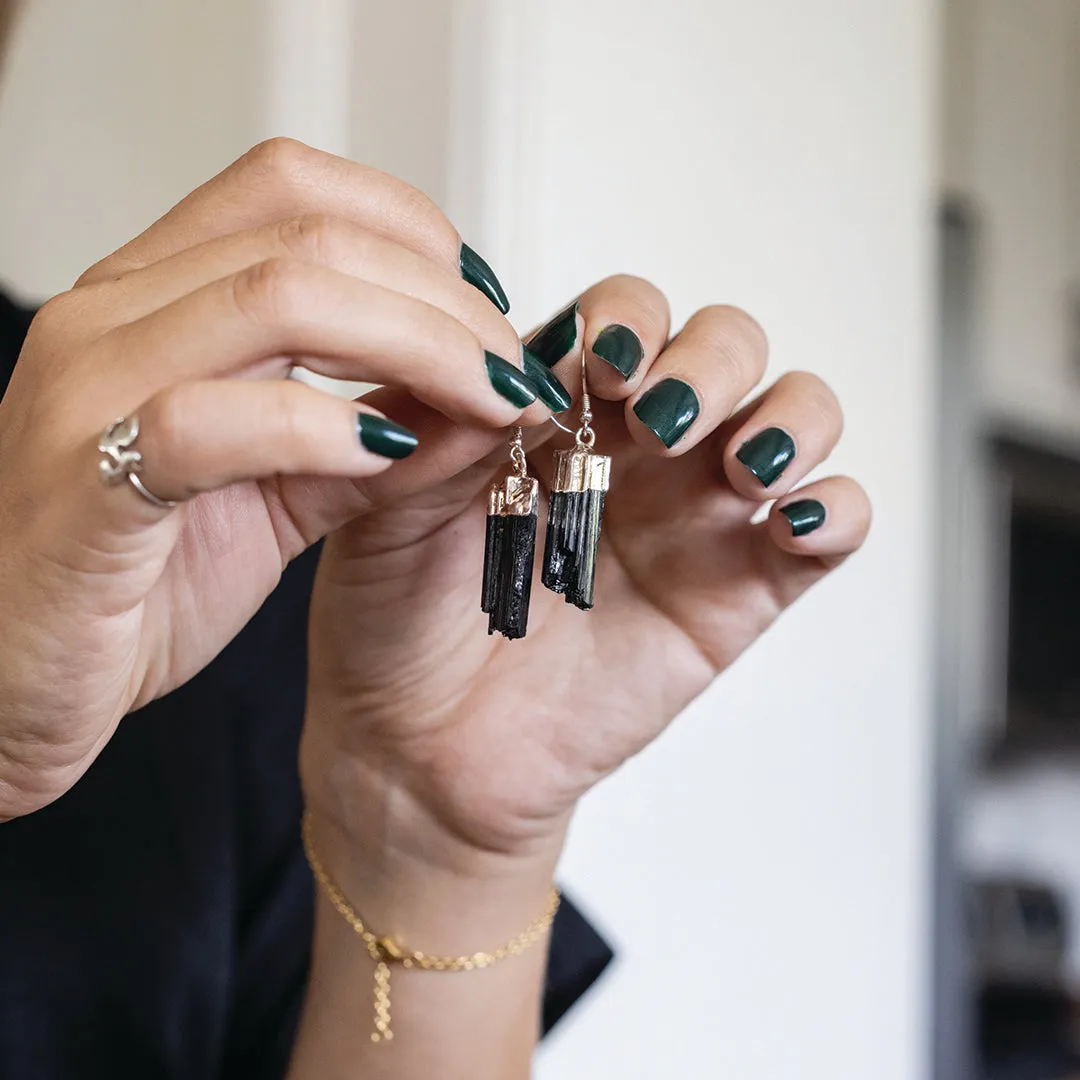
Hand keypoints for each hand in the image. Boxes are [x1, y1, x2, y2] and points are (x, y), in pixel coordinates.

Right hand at [0, 139, 557, 819]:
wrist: (14, 679)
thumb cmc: (138, 581)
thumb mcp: (280, 494)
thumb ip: (372, 441)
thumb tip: (483, 400)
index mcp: (154, 299)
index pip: (294, 189)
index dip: (413, 229)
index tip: (485, 304)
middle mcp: (113, 316)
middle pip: (309, 234)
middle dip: (444, 299)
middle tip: (512, 367)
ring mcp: (90, 388)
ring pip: (275, 298)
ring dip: (416, 345)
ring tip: (487, 403)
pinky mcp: (89, 481)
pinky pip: (212, 420)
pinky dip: (323, 430)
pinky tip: (385, 458)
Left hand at [301, 276, 870, 891]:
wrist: (421, 751)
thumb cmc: (393, 623)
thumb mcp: (385, 515)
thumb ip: (438, 434)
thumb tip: (510, 371)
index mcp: (557, 413)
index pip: (625, 317)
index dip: (627, 319)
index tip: (597, 366)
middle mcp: (638, 450)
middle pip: (725, 347)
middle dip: (711, 360)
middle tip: (661, 419)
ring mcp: (696, 518)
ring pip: (796, 417)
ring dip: (789, 417)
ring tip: (737, 464)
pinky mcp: (739, 593)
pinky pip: (827, 530)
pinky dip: (838, 509)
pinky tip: (791, 522)